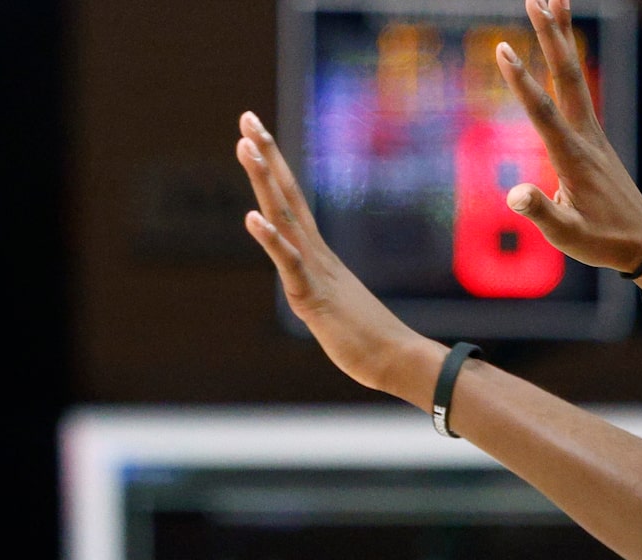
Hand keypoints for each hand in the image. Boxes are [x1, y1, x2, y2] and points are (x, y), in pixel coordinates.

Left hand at [236, 112, 442, 407]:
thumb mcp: (335, 308)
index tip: (256, 134)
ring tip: (245, 146)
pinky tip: (252, 217)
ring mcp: (315, 272)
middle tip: (248, 116)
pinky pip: (289, 264)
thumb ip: (321, 292)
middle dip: (266, 155)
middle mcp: (316, 254)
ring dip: (264, 181)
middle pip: (286, 195)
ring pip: (284, 218)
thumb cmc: (370, 340)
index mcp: (318, 255)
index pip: (291, 202)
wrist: (396, 360)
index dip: (273, 166)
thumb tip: (317, 291)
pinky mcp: (312, 297)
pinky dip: (270, 239)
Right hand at [496, 0, 641, 294]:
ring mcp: (592, 132)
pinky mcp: (593, 135)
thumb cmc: (601, 241)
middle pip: (567, 76)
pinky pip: (577, 89)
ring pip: (574, 75)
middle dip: (551, 36)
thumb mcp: (567, 236)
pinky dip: (567, 61)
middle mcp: (585, 136)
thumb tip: (514, 195)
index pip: (543, 113)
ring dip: (563, 36)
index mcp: (573, 158)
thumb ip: (541, 214)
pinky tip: (561, 46)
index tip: (502, 50)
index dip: (521, 82)